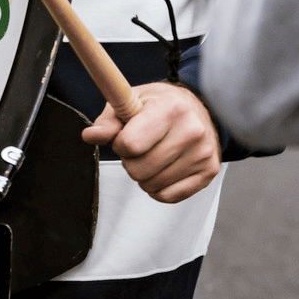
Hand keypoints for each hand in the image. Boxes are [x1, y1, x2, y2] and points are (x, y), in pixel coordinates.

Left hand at [81, 83, 221, 203]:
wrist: (196, 108)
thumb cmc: (158, 105)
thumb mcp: (131, 102)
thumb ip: (108, 122)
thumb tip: (90, 136)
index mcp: (170, 108)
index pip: (130, 144)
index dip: (120, 144)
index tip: (125, 136)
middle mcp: (192, 130)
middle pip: (139, 170)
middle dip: (131, 162)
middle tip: (140, 147)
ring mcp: (203, 153)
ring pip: (152, 186)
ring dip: (144, 176)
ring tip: (153, 155)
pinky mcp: (209, 172)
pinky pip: (168, 197)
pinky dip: (159, 188)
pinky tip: (163, 169)